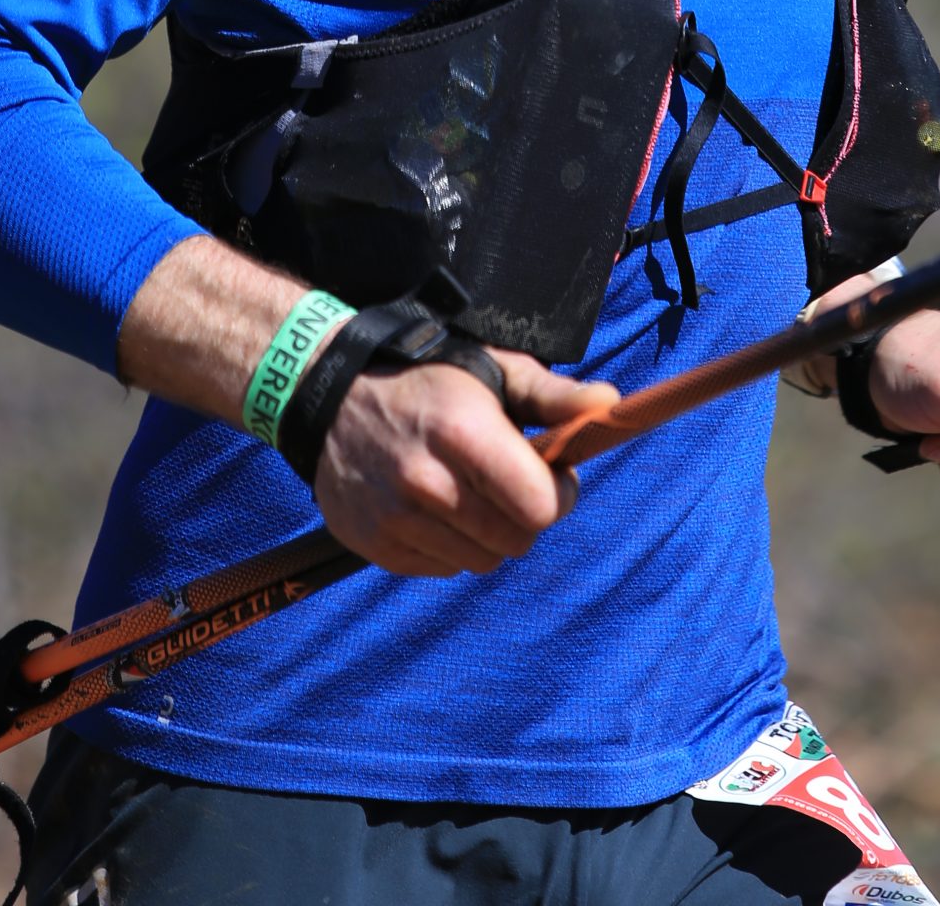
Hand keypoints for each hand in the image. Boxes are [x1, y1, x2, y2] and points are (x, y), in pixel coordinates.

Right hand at [314, 349, 619, 575]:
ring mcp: (396, 519)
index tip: (552, 473)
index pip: (540, 507)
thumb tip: (610, 406)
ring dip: (489, 533)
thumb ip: (553, 396)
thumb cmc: (427, 378)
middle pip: (516, 542)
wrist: (329, 398)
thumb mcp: (492, 371)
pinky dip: (450, 544)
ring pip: (481, 561)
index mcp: (462, 434)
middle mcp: (427, 483)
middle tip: (510, 482)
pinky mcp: (374, 545)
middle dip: (526, 515)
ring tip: (470, 490)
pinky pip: (442, 568)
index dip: (559, 494)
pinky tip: (435, 506)